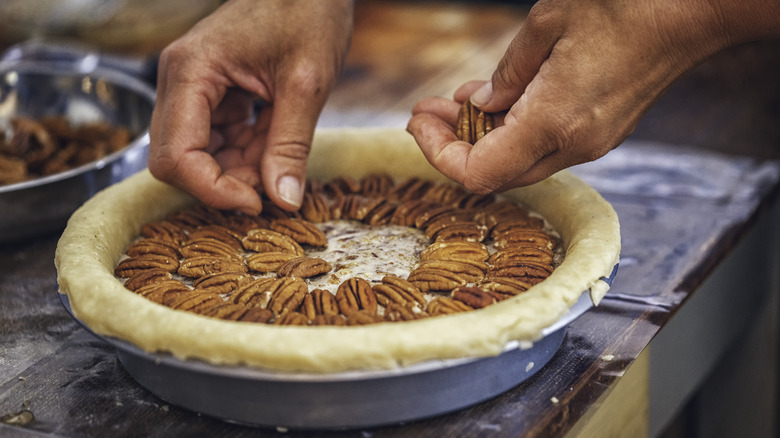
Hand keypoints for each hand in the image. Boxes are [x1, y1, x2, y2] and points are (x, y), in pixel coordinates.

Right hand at [148, 0, 352, 213]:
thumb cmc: (308, 13)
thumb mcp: (306, 84)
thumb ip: (290, 145)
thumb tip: (284, 201)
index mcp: (190, 71)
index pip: (175, 155)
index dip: (212, 190)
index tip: (256, 203)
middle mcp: (181, 81)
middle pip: (179, 158)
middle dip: (225, 182)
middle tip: (273, 186)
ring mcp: (195, 88)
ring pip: (200, 154)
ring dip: (239, 170)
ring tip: (281, 162)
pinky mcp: (215, 95)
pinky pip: (220, 140)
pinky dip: (247, 154)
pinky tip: (276, 147)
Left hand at [408, 0, 779, 193]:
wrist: (696, 11)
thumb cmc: (626, 6)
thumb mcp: (548, 23)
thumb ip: (507, 73)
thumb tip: (482, 103)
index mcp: (553, 122)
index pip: (478, 172)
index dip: (438, 154)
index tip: (418, 121)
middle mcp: (573, 145)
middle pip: (495, 174)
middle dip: (452, 145)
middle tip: (430, 110)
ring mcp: (591, 144)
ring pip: (518, 163)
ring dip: (481, 138)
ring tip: (459, 99)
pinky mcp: (601, 133)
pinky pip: (543, 148)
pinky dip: (511, 132)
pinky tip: (501, 99)